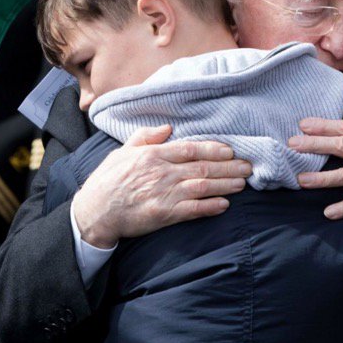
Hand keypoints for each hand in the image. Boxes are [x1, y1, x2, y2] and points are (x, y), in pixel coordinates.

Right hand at [72, 124, 251, 247]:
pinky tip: (224, 204)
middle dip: (228, 166)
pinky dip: (210, 207)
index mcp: (153, 155)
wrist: (94, 211)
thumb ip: (145, 137)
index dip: (213, 149)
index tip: (230, 150)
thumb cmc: (108, 180)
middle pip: (202, 167)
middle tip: (247, 165)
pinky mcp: (163, 214)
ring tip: (242, 183)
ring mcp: (164, 194)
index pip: (190, 148)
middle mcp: (162, 173)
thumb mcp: (122, 151)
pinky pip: (192, 210)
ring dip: (225, 185)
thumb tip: (168, 127)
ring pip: (202, 187)